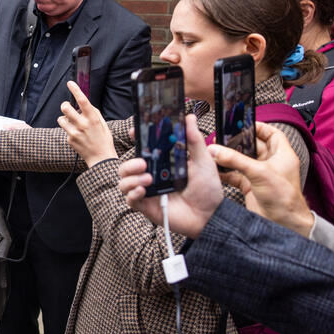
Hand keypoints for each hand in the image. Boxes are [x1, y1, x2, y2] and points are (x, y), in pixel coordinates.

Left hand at [57, 81, 115, 165]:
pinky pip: (64, 130)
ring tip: (73, 124)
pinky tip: (77, 135)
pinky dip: (68, 130)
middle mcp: (83, 125)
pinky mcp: (69, 139)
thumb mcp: (102, 124)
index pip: (83, 101)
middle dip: (65, 105)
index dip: (76, 91)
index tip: (70, 83)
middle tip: (67, 107)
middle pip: (65, 108)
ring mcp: (74, 133)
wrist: (100, 157)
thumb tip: (84, 103)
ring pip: (61, 119)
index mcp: (93, 119)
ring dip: (65, 119)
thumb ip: (93, 112)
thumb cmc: (103, 139)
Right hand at [117, 113, 222, 239]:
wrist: (210, 215)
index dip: (136, 139)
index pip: (143, 149)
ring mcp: (147, 191)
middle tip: (144, 162)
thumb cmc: (207, 189)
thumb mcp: (203, 161)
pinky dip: (133, 193)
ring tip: (149, 180)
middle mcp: (151, 175)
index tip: (135, 131)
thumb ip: (194, 140)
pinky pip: (129, 198)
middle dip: (130, 163)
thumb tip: (189, 117)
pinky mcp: (146, 206)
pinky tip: (144, 191)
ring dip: (131, 178)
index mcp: (163, 163)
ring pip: (123, 181)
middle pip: (126, 165)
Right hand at [211, 122, 313, 236]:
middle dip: (238, 142)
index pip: (272, 134)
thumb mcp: (259, 172)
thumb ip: (235, 160)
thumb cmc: (283, 196)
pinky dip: (226, 172)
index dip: (259, 127)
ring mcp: (260, 174)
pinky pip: (235, 175)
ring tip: (215, 152)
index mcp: (281, 154)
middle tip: (222, 138)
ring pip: (242, 160)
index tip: (242, 123)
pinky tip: (215, 170)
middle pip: (253, 146)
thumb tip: (215, 149)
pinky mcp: (250, 185)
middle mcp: (271, 163)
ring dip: (229, 157)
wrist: (283, 222)